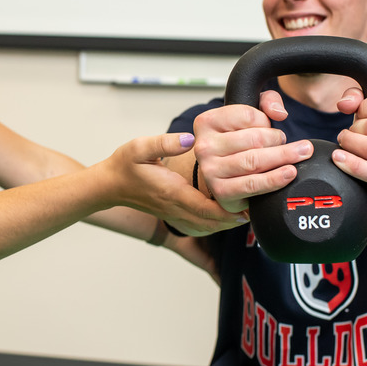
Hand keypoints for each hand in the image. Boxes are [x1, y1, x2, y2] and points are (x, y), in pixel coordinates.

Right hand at [103, 132, 246, 235]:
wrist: (108, 185)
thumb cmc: (124, 165)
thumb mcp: (140, 147)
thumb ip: (165, 143)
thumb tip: (190, 139)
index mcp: (172, 193)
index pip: (206, 207)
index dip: (229, 210)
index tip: (249, 206)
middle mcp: (175, 207)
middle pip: (212, 222)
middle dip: (235, 220)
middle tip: (258, 212)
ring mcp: (174, 213)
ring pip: (207, 226)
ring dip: (228, 223)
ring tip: (249, 214)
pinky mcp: (173, 214)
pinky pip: (200, 224)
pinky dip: (216, 223)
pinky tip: (228, 215)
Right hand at [191, 90, 314, 213]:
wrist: (224, 178)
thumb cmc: (237, 146)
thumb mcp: (248, 116)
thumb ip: (266, 102)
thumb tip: (279, 112)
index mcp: (207, 122)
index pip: (247, 116)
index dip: (266, 121)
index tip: (271, 128)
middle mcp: (204, 146)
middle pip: (254, 139)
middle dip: (279, 140)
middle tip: (291, 144)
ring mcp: (210, 170)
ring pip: (255, 161)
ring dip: (283, 157)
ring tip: (300, 154)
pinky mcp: (222, 191)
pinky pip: (253, 184)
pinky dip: (275, 178)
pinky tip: (289, 173)